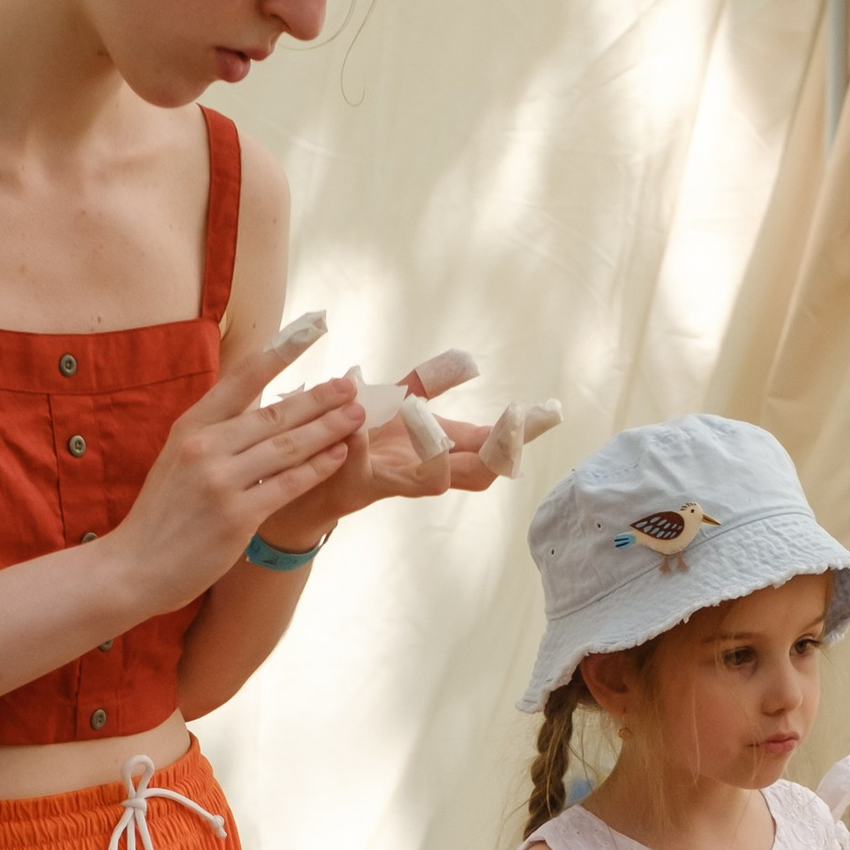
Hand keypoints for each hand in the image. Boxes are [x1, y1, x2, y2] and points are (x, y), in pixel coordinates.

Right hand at [112, 338, 358, 608]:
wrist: (134, 567)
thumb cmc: (160, 516)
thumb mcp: (176, 459)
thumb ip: (213, 435)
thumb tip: (255, 412)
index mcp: (190, 426)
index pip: (240, 380)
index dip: (278, 354)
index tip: (309, 333)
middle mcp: (205, 446)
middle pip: (275, 414)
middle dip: (319, 398)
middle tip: (349, 386)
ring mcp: (221, 481)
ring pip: (289, 447)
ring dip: (328, 429)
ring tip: (356, 416)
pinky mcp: (238, 515)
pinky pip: (289, 484)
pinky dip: (319, 468)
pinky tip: (339, 455)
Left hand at [257, 351, 503, 547]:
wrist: (303, 485)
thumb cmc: (353, 445)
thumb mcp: (392, 411)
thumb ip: (426, 388)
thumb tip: (467, 364)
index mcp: (435, 451)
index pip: (489, 447)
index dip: (518, 434)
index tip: (546, 413)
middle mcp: (420, 472)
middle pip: (476, 472)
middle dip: (500, 449)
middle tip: (516, 422)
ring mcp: (390, 481)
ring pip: (430, 482)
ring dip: (438, 450)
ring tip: (438, 418)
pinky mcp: (353, 483)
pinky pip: (362, 466)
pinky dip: (363, 441)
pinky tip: (361, 412)